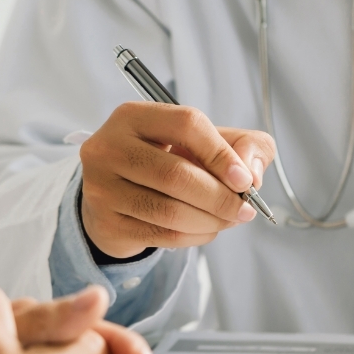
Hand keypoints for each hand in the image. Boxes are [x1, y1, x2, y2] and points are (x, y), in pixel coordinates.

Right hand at [80, 102, 275, 256]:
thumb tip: (251, 173)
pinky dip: (195, 236)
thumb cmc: (165, 160)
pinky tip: (206, 229)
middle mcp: (109, 148)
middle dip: (220, 197)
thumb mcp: (203, 141)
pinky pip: (162, 235)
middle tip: (244, 209)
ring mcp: (102, 188)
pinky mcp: (106, 223)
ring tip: (229, 219)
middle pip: (176, 175)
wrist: (114, 194)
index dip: (221, 153)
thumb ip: (242, 145)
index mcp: (133, 116)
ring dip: (211, 220)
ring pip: (170, 211)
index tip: (244, 178)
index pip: (186, 124)